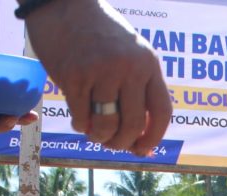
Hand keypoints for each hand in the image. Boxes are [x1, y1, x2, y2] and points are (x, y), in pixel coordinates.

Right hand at [23, 0, 171, 155]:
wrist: (64, 4)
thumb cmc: (100, 34)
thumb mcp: (131, 53)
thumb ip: (139, 88)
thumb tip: (141, 139)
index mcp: (149, 63)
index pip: (162, 112)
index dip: (154, 137)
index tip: (143, 149)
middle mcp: (129, 67)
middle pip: (134, 124)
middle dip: (123, 143)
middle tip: (114, 145)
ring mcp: (101, 71)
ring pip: (107, 125)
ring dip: (101, 138)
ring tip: (96, 135)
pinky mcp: (74, 75)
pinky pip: (81, 116)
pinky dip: (81, 126)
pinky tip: (81, 122)